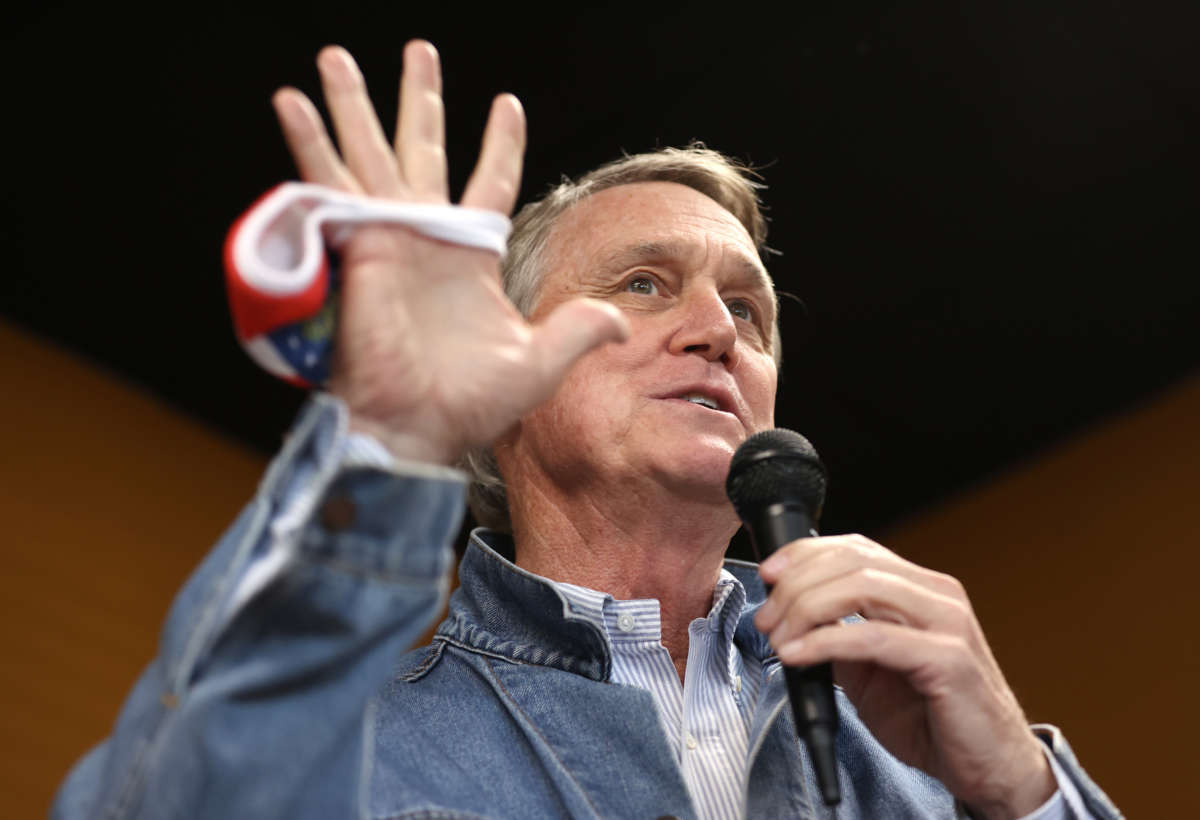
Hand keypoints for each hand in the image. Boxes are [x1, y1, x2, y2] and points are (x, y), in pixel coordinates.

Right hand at [271, 42, 627, 463]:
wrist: (420, 427)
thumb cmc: (474, 404)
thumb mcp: (540, 362)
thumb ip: (576, 331)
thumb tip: (618, 321)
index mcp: (471, 256)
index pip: (490, 182)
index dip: (499, 144)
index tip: (508, 104)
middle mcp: (428, 237)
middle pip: (425, 150)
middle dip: (418, 100)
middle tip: (419, 49)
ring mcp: (389, 236)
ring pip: (370, 153)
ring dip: (353, 104)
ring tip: (335, 55)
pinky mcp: (356, 243)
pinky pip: (330, 183)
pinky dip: (310, 142)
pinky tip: (289, 100)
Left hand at [755, 534, 1055, 819]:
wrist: (989, 766)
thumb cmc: (931, 717)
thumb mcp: (871, 667)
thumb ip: (839, 634)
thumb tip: (789, 617)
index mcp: (921, 588)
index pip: (856, 548)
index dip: (805, 554)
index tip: (769, 575)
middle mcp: (938, 595)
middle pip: (852, 561)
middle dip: (796, 584)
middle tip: (766, 618)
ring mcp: (948, 623)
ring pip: (861, 587)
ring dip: (805, 608)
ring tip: (778, 637)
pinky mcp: (948, 659)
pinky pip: (873, 637)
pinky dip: (825, 641)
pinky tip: (797, 655)